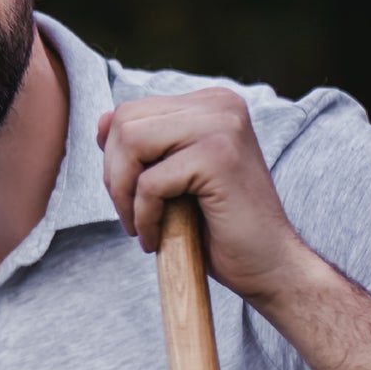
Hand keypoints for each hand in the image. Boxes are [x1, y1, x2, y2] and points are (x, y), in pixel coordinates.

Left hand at [97, 87, 311, 306]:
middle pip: (125, 123)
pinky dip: (143, 217)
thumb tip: (102, 120)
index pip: (130, 112)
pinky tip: (157, 239)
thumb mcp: (172, 177)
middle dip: (114, 176)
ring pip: (131, 144)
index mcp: (210, 103)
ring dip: (123, 195)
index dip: (115, 160)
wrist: (268, 266)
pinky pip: (149, 183)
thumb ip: (142, 147)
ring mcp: (222, 125)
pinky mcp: (218, 157)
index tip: (131, 196)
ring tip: (141, 227)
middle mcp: (219, 104)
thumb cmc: (218, 228)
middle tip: (132, 215)